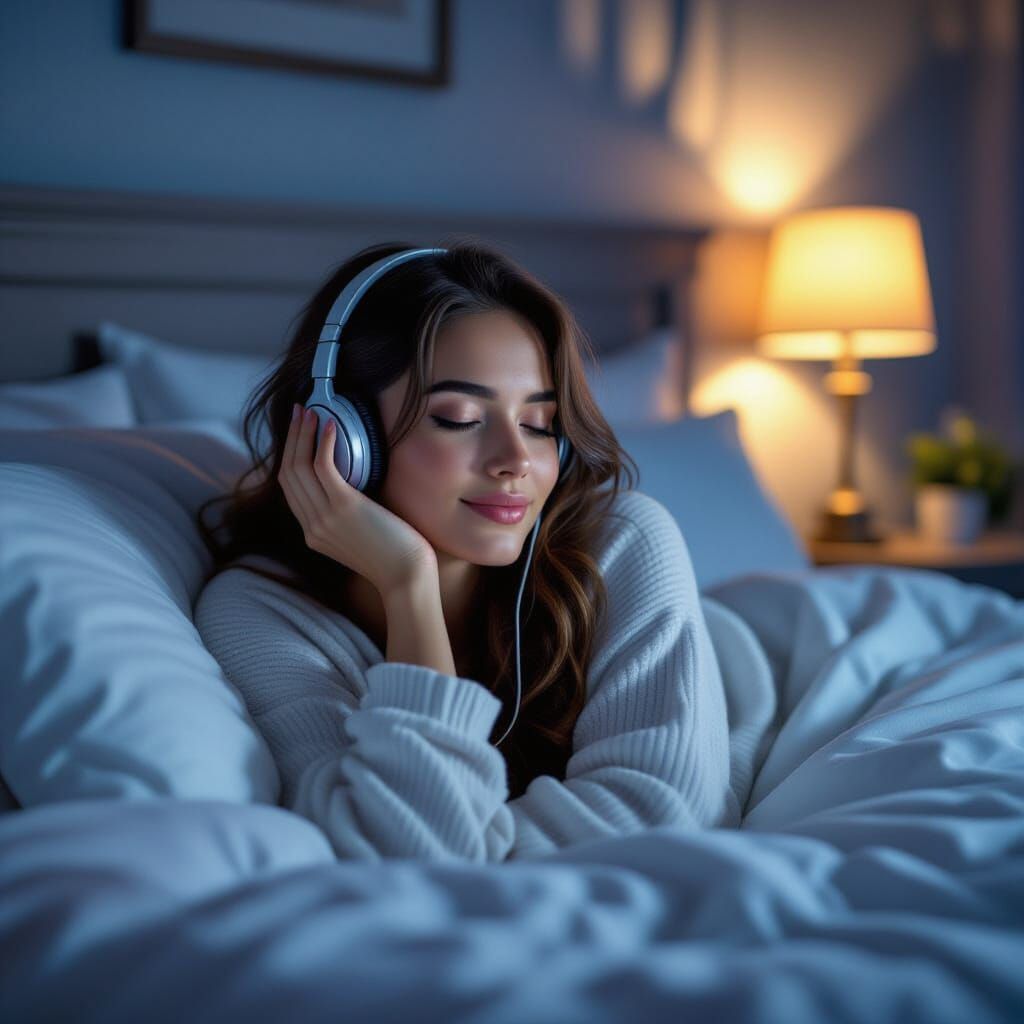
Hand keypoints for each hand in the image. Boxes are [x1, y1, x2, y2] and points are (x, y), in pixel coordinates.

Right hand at [278, 404, 437, 596]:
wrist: (406, 577)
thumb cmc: (394, 555)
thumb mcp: (358, 535)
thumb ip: (344, 515)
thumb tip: (348, 484)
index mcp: (312, 533)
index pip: (289, 488)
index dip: (290, 455)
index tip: (298, 431)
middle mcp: (311, 526)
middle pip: (288, 473)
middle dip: (292, 438)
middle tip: (299, 411)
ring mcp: (323, 518)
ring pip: (299, 467)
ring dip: (303, 434)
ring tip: (311, 411)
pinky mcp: (343, 508)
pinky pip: (324, 467)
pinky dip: (323, 442)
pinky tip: (331, 425)